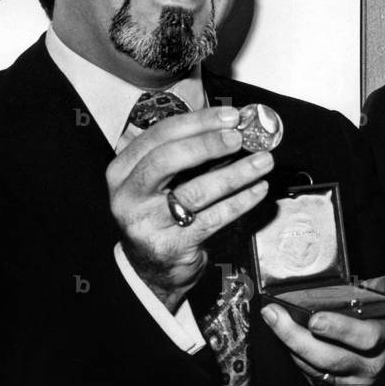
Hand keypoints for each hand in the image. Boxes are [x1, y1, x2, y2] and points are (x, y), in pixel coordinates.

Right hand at [107, 106, 272, 311]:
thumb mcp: (157, 181)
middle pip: (168, 159)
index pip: (159, 135)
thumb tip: (230, 125)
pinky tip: (257, 190)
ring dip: (235, 173)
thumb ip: (184, 152)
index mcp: (123, 170)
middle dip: (209, 144)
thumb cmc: (159, 213)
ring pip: (195, 191)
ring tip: (261, 162)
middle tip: (240, 137)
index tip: (229, 116)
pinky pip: (212, 218)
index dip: (198, 121)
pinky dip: (240, 202)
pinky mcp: (170, 246)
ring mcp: (146, 223)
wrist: (150, 269)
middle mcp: (128, 195)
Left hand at [261, 268, 384, 385]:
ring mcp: (350, 383)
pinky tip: (281, 335)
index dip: (340, 329)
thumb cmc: (380, 321)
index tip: (315, 318)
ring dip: (290, 343)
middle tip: (276, 315)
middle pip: (332, 358)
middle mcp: (368, 366)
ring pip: (316, 368)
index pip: (366, 338)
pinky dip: (294, 355)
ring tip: (272, 318)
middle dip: (299, 337)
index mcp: (384, 340)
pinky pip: (309, 376)